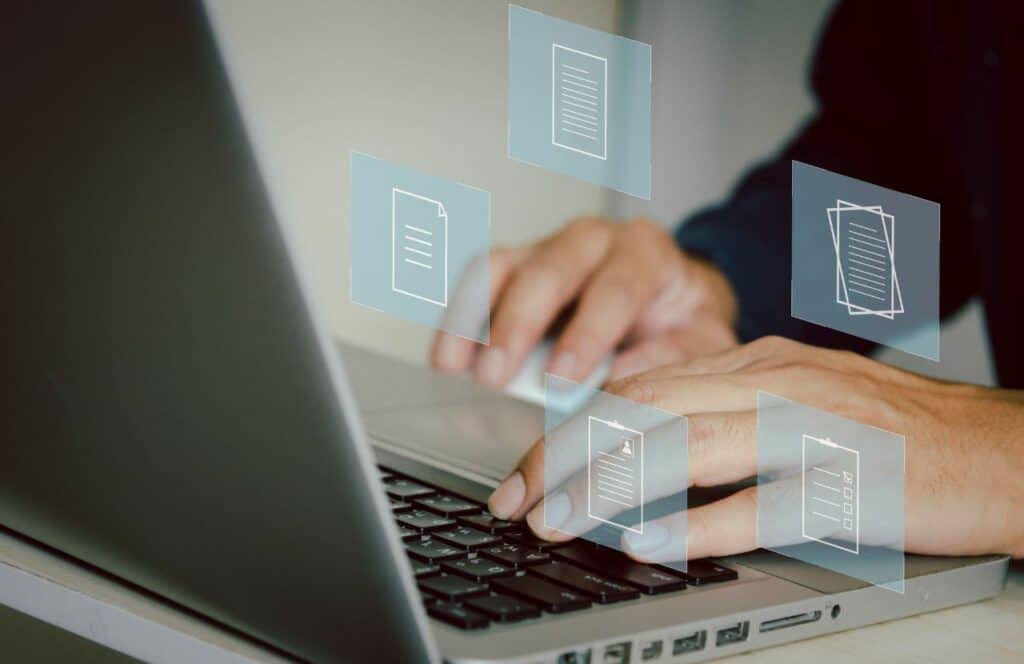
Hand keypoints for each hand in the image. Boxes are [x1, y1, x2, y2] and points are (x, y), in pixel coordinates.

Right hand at [430, 218, 738, 386]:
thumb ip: (672, 358)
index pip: (613, 288)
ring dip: (474, 320)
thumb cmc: (683, 320)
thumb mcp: (702, 341)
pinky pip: (479, 282)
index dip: (585, 336)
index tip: (561, 381)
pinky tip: (448, 359)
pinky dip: (459, 319)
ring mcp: (548, 247)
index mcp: (644, 252)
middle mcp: (591, 240)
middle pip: (547, 272)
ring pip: (501, 268)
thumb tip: (620, 383)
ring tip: (454, 370)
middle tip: (496, 379)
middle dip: (516, 328)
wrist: (673, 296)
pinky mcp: (517, 266)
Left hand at [488, 336, 1023, 560]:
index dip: (572, 428)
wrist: (1000, 450)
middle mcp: (773, 385)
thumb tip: (638, 446)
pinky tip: (646, 543)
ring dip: (609, 486)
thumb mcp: (795, 399)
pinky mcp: (848, 485)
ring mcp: (811, 431)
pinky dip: (693, 525)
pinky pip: (756, 506)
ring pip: (685, 448)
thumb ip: (721, 414)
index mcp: (755, 363)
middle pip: (644, 410)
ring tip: (557, 521)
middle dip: (567, 455)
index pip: (639, 387)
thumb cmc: (892, 430)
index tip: (528, 470)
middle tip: (518, 500)